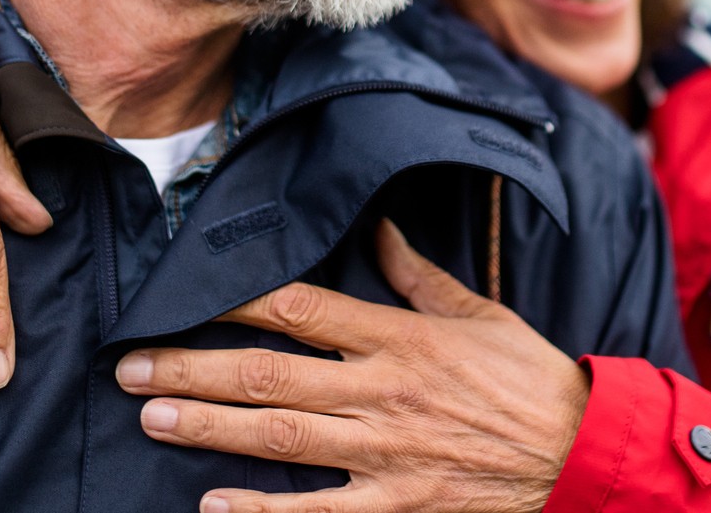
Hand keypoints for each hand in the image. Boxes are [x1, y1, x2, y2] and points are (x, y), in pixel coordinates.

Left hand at [116, 220, 588, 512]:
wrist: (580, 451)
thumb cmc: (528, 377)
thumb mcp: (478, 310)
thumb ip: (418, 273)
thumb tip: (378, 225)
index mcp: (399, 336)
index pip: (300, 308)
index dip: (234, 299)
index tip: (182, 292)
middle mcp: (383, 391)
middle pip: (269, 375)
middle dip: (192, 369)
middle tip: (130, 367)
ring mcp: (386, 452)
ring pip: (280, 437)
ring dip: (208, 429)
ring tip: (151, 418)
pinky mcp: (397, 503)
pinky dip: (264, 512)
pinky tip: (213, 505)